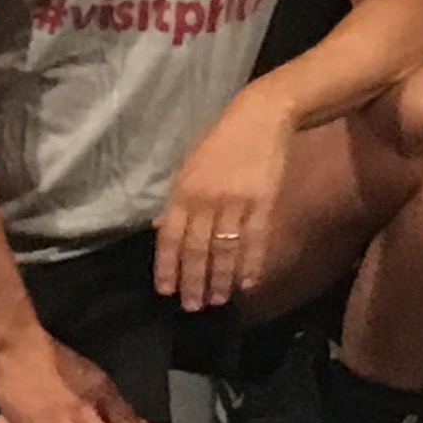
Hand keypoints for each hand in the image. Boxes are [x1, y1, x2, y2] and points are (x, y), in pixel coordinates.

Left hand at [155, 83, 292, 310]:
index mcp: (184, 188)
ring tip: (218, 301)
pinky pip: (254, 240)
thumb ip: (178, 199)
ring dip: (220, 279)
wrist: (262, 115)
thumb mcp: (190, 165)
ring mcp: (235, 202)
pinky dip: (251, 264)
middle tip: (192, 306)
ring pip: (224, 250)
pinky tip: (247, 283)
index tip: (166, 290)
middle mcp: (206, 199)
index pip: (169, 235)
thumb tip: (160, 228)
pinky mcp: (263, 202)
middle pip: (196, 249)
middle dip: (193, 281)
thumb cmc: (222, 139)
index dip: (167, 265)